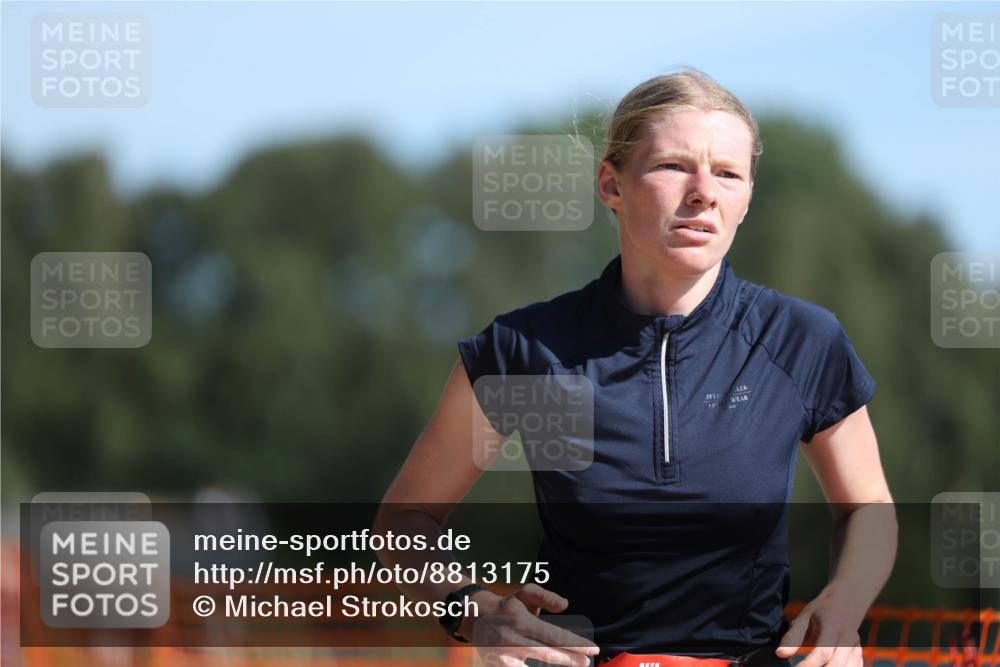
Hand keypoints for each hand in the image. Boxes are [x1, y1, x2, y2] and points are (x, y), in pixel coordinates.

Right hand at [462, 583, 599, 666]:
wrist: (475, 616)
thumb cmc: (508, 606)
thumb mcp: (525, 593)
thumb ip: (546, 597)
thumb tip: (566, 605)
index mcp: (522, 621)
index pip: (553, 635)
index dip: (575, 644)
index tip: (593, 649)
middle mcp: (512, 639)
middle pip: (547, 654)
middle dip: (570, 659)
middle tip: (587, 662)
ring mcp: (504, 655)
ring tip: (573, 664)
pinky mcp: (497, 665)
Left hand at [775, 594, 863, 666]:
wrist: (844, 606)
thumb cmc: (820, 612)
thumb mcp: (804, 618)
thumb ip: (793, 637)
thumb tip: (780, 654)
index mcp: (833, 626)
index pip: (823, 652)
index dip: (809, 665)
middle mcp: (848, 639)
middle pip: (837, 665)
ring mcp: (856, 649)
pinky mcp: (858, 657)